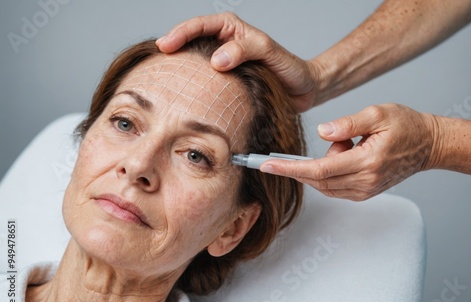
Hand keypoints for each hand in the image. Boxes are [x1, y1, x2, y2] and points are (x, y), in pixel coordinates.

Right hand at [156, 12, 319, 112]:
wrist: (303, 90)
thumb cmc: (290, 69)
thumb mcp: (270, 54)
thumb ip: (246, 51)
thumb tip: (216, 60)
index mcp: (233, 30)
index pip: (200, 25)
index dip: (180, 33)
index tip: (166, 46)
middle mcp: (225, 44)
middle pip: (191, 40)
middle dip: (172, 47)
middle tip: (156, 59)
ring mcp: (224, 63)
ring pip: (195, 61)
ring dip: (180, 67)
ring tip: (163, 76)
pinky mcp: (226, 82)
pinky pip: (204, 82)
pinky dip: (193, 86)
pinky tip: (183, 96)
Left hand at [260, 104, 436, 200]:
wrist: (429, 145)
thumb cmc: (405, 125)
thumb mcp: (378, 113)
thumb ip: (348, 124)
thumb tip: (322, 132)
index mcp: (367, 162)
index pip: (319, 169)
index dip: (290, 168)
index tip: (266, 166)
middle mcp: (365, 182)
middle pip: (318, 181)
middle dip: (296, 168)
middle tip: (278, 157)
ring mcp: (365, 191)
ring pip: (325, 185)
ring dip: (318, 167)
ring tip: (347, 143)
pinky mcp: (364, 193)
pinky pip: (334, 188)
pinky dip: (326, 173)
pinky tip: (343, 153)